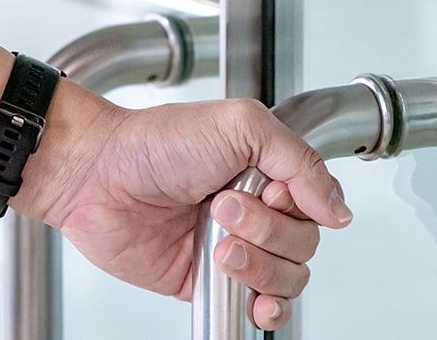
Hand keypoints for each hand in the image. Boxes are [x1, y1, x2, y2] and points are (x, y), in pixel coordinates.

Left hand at [28, 95, 351, 330]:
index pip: (318, 205)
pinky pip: (259, 307)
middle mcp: (257, 210)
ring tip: (217, 244)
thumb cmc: (156, 142)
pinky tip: (257, 303)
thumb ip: (301, 162)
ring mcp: (237, 247)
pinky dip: (267, 311)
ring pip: (288, 278)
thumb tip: (339, 210)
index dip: (297, 205)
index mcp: (270, 171)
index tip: (265, 188)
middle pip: (305, 245)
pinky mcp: (210, 281)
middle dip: (267, 231)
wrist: (97, 176)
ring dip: (258, 265)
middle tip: (222, 207)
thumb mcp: (242, 125)